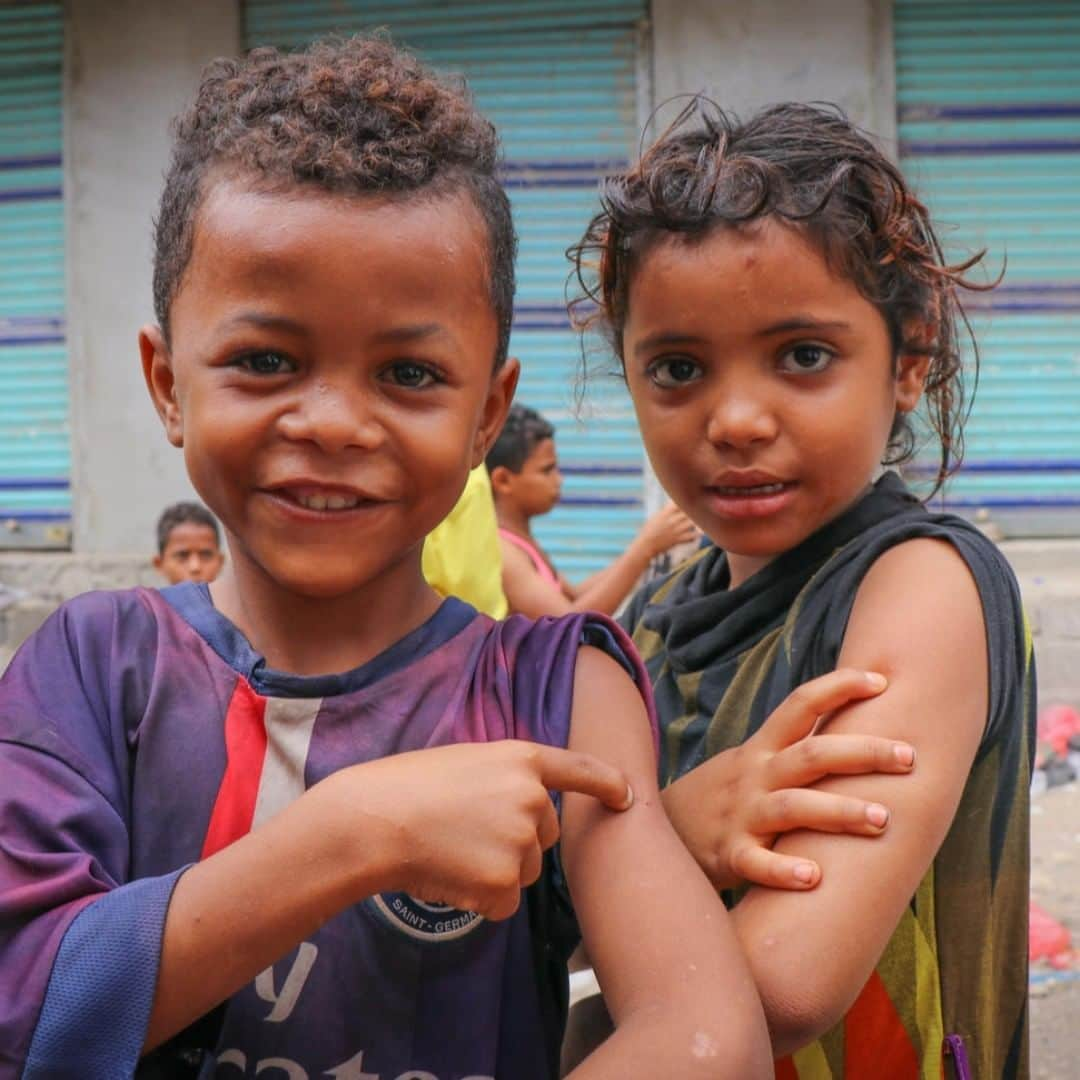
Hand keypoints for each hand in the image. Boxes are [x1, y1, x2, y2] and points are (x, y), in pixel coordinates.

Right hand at [320, 741, 632, 921]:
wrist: (375, 819)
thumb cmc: (408, 786)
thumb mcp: (466, 761)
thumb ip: (505, 778)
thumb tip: (526, 810)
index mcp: (522, 759)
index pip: (578, 771)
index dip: (606, 783)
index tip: (627, 795)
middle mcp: (532, 798)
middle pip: (544, 837)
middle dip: (516, 842)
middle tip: (464, 832)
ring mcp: (521, 840)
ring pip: (524, 872)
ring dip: (495, 872)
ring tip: (451, 850)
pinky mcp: (505, 881)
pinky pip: (504, 903)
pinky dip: (480, 900)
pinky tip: (450, 876)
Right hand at [636, 502, 698, 557]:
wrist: (646, 545)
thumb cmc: (650, 529)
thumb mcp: (657, 516)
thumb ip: (668, 509)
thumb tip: (677, 501)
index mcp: (666, 513)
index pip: (680, 502)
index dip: (687, 500)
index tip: (692, 500)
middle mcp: (672, 520)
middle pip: (689, 511)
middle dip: (695, 510)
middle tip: (701, 510)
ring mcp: (676, 530)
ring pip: (692, 523)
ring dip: (697, 521)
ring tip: (701, 520)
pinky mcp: (678, 540)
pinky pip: (692, 536)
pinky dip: (697, 534)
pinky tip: (699, 532)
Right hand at [661, 669, 914, 891]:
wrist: (660, 832)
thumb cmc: (724, 797)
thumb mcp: (750, 764)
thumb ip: (793, 751)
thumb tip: (858, 732)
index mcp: (762, 750)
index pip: (800, 706)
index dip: (838, 688)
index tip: (881, 681)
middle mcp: (754, 776)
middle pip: (810, 755)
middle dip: (862, 753)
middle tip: (909, 757)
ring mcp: (741, 815)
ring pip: (792, 808)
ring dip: (838, 812)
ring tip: (882, 820)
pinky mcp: (729, 856)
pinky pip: (756, 863)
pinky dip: (783, 871)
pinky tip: (814, 878)